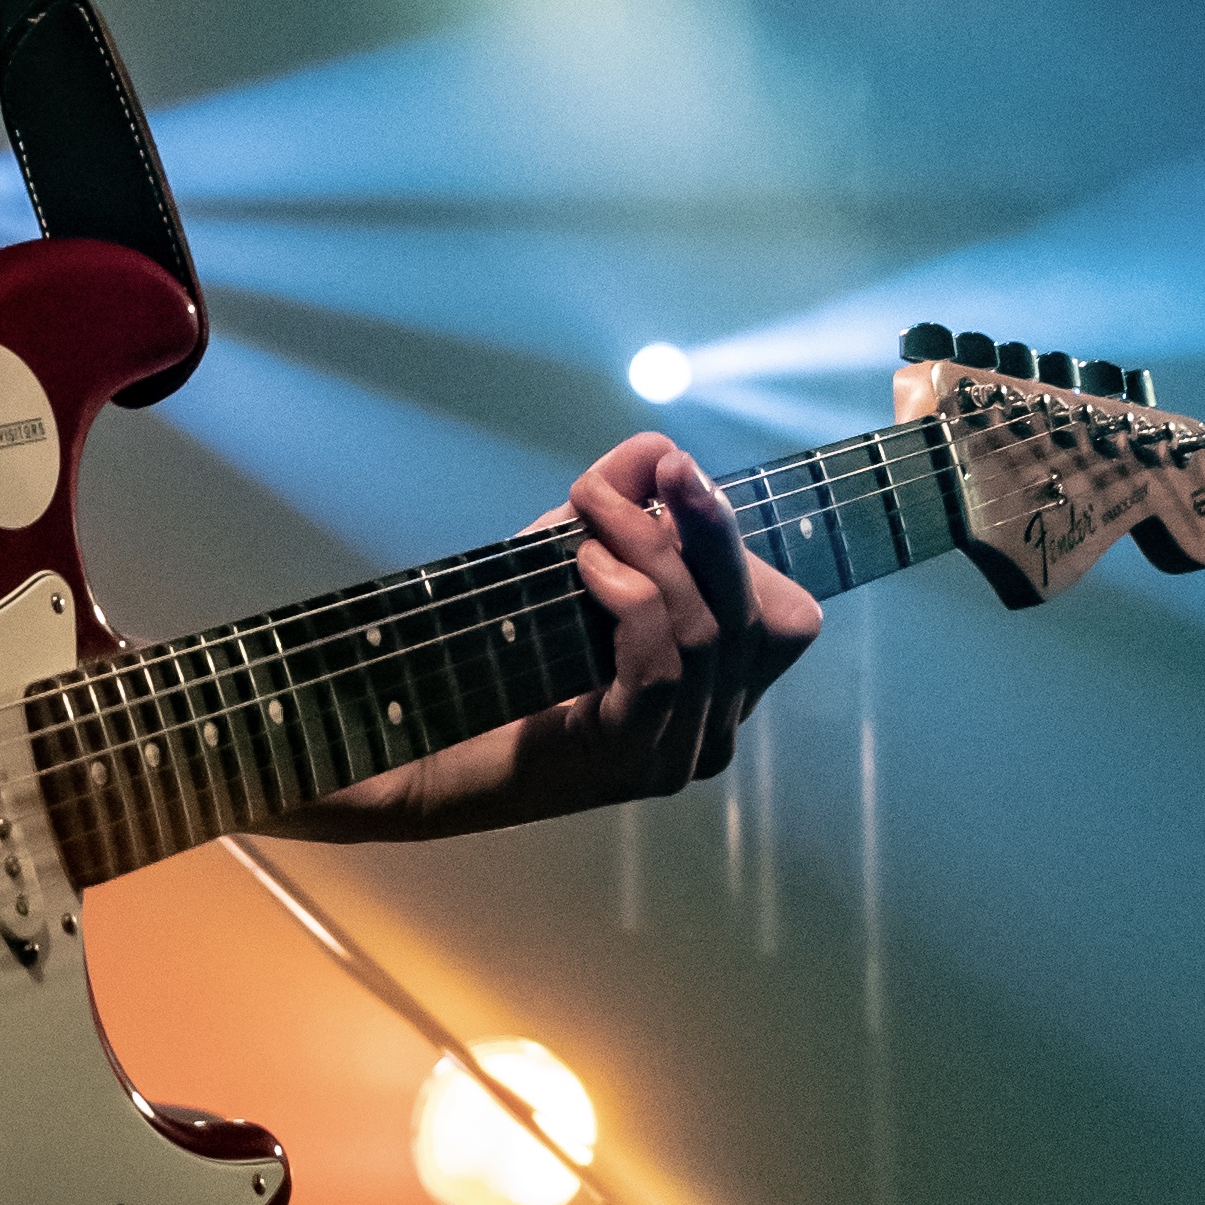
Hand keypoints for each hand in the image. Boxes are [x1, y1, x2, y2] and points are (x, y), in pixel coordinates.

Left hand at [500, 431, 825, 806]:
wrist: (421, 746)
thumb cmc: (499, 656)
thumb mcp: (568, 560)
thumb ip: (620, 507)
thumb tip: (658, 446)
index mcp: (718, 692)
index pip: (784, 621)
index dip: (738, 546)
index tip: (675, 478)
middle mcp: (715, 731)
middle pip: (756, 619)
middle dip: (711, 528)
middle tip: (666, 467)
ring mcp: (678, 754)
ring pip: (707, 635)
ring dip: (653, 551)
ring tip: (594, 511)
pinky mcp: (629, 759)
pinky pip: (663, 668)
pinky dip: (632, 600)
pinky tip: (587, 565)